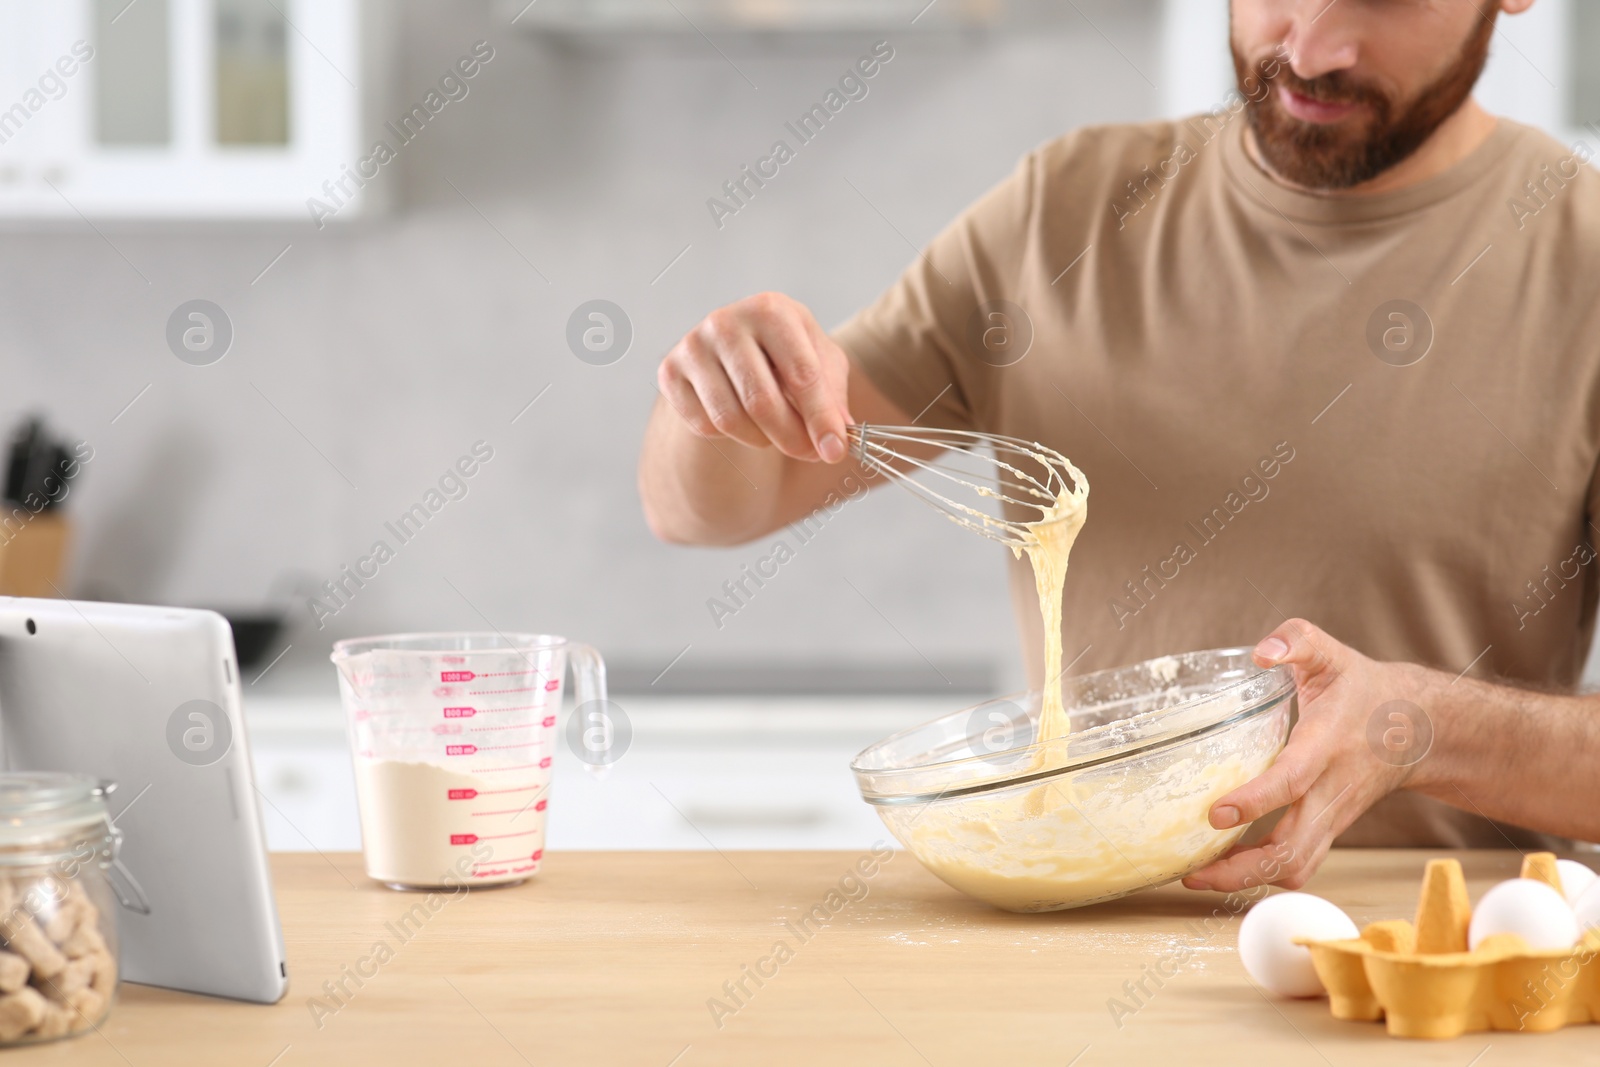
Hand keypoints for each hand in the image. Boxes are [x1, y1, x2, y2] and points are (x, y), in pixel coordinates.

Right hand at [657, 292, 853, 462]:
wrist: (734, 350)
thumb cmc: (787, 355)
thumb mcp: (821, 364)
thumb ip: (833, 397)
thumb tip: (836, 438)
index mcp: (770, 309)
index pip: (801, 373)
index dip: (821, 418)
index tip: (835, 451)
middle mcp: (725, 321)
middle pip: (761, 401)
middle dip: (792, 438)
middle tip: (809, 455)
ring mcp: (693, 346)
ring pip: (730, 419)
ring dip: (762, 439)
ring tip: (777, 434)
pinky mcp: (670, 372)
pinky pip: (704, 424)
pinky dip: (731, 436)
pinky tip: (744, 421)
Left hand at [1181, 619, 1427, 891]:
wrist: (1415, 728)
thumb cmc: (1362, 689)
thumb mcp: (1331, 654)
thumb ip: (1297, 641)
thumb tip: (1263, 650)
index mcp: (1326, 745)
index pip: (1292, 780)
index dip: (1256, 801)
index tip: (1217, 813)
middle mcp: (1330, 791)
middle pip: (1292, 848)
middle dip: (1243, 869)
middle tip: (1192, 872)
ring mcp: (1331, 817)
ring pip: (1295, 867)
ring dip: (1248, 881)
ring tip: (1198, 878)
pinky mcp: (1327, 830)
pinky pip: (1297, 865)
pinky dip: (1261, 876)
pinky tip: (1222, 870)